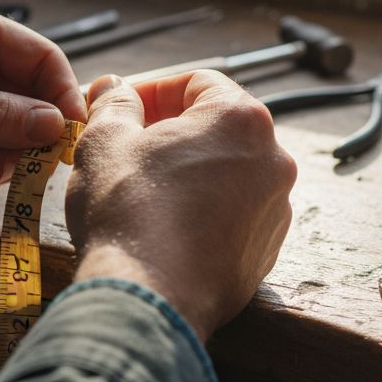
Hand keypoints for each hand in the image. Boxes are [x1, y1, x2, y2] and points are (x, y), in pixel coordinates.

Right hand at [65, 71, 295, 341]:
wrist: (150, 298)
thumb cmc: (128, 213)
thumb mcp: (105, 140)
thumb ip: (114, 104)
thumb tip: (114, 90)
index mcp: (241, 119)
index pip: (198, 82)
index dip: (153, 89)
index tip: (122, 107)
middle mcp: (274, 159)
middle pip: (219, 127)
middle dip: (173, 130)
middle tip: (130, 145)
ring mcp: (276, 207)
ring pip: (229, 172)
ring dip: (191, 171)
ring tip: (145, 189)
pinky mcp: (267, 249)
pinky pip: (235, 214)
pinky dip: (206, 211)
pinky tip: (167, 226)